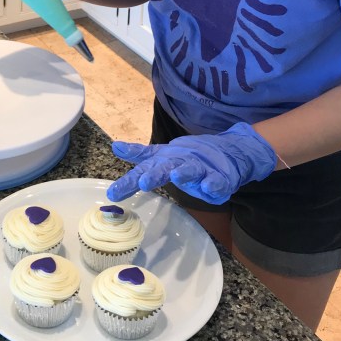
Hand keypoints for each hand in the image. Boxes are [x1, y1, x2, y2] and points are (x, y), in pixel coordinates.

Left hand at [107, 122, 277, 205]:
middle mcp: (180, 163)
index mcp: (165, 162)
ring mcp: (201, 169)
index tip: (113, 193)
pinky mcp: (220, 177)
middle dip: (155, 174)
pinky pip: (217, 182)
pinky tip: (208, 187)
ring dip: (184, 173)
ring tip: (176, 176)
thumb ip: (140, 155)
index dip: (128, 182)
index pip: (143, 171)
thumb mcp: (162, 156)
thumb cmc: (188, 157)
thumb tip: (114, 146)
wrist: (227, 151)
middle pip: (166, 167)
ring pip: (191, 170)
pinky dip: (213, 184)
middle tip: (144, 181)